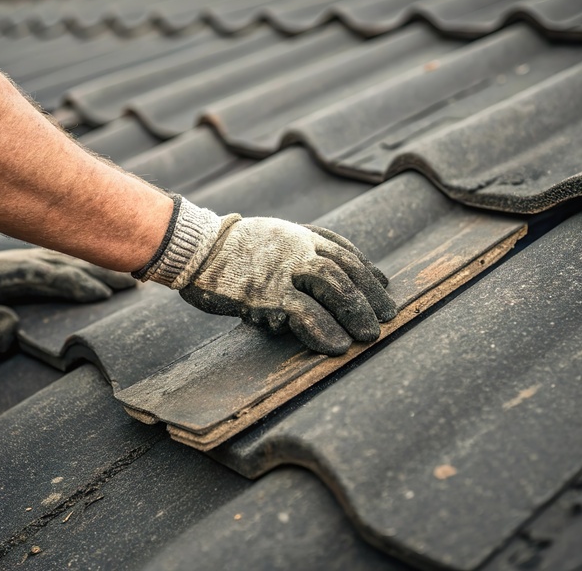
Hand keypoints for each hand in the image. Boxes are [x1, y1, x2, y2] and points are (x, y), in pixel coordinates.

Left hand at [0, 241, 135, 351]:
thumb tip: (10, 330)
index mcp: (11, 271)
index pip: (51, 275)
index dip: (77, 284)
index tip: (103, 296)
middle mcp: (29, 259)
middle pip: (72, 262)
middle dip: (103, 272)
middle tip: (134, 284)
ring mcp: (36, 258)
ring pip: (76, 259)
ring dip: (103, 267)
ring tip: (133, 279)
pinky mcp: (40, 262)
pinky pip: (72, 262)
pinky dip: (94, 265)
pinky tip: (112, 272)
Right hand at [136, 197, 395, 354]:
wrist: (195, 249)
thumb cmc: (235, 250)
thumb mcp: (277, 238)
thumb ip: (310, 249)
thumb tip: (337, 267)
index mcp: (301, 234)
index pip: (346, 253)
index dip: (369, 274)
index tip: (386, 292)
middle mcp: (298, 247)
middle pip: (346, 270)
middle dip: (369, 297)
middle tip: (386, 320)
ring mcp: (283, 268)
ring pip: (333, 287)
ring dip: (354, 313)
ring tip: (368, 337)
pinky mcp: (266, 292)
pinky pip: (304, 313)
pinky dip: (324, 330)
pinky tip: (336, 346)